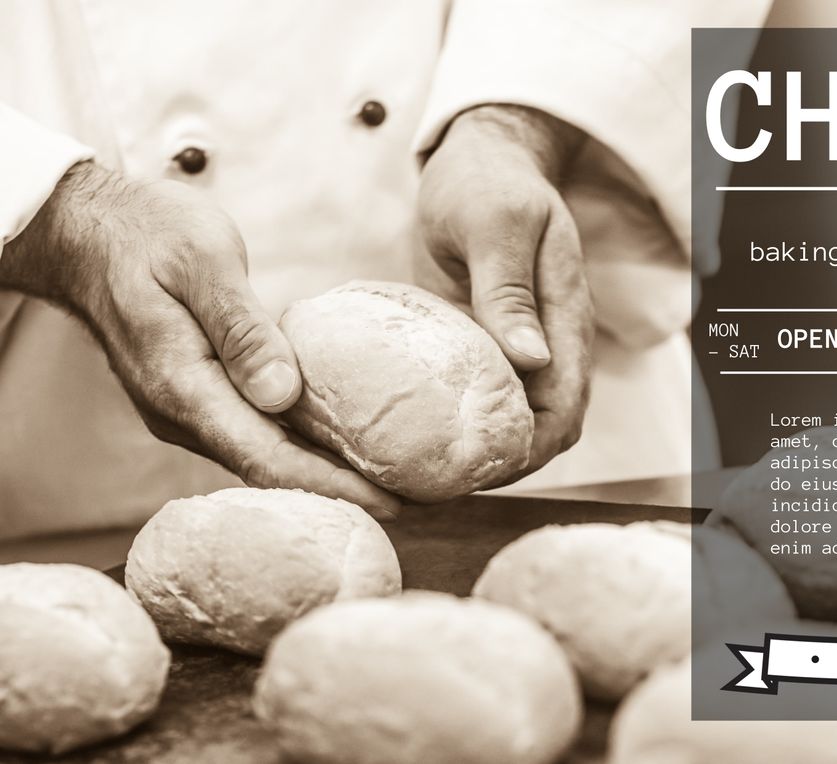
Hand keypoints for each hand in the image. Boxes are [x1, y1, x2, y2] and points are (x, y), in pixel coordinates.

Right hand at [0, 161, 399, 519]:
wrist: (89, 234)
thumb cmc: (147, 234)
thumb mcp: (200, 261)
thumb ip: (240, 328)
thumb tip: (283, 394)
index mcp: (184, 387)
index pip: (268, 457)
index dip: (332, 486)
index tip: (391, 503)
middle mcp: (184, 414)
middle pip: (272, 471)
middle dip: (341, 493)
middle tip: (415, 502)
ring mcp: (189, 411)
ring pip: (265, 457)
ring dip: (325, 474)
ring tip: (393, 482)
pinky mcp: (201, 398)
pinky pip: (258, 434)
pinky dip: (303, 446)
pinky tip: (345, 446)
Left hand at [417, 106, 594, 477]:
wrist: (478, 162)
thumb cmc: (486, 184)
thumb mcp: (494, 224)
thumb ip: (508, 289)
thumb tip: (530, 360)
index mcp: (563, 318)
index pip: (565, 407)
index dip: (532, 449)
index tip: (484, 470)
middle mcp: (548, 343)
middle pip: (546, 429)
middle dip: (506, 465)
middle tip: (440, 484)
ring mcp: (518, 347)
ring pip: (517, 421)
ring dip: (483, 450)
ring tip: (424, 473)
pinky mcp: (486, 344)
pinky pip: (482, 397)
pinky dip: (459, 422)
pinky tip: (415, 433)